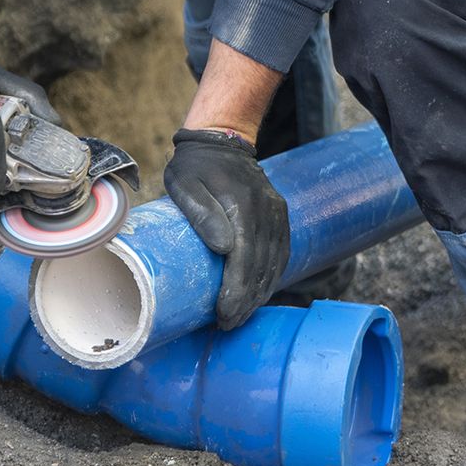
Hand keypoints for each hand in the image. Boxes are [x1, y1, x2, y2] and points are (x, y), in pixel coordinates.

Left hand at [164, 128, 291, 330]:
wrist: (222, 141)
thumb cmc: (194, 166)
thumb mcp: (184, 184)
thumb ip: (201, 213)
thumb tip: (223, 248)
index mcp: (243, 205)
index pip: (244, 258)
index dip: (236, 291)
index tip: (223, 314)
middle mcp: (267, 211)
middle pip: (261, 267)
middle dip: (246, 301)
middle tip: (228, 324)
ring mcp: (277, 214)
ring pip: (274, 264)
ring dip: (259, 294)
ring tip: (240, 316)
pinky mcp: (280, 217)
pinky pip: (281, 254)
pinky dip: (271, 277)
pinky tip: (258, 293)